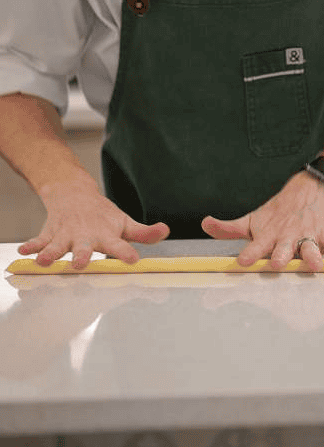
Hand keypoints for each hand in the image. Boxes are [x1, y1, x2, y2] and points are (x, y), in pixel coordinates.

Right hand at [18, 177, 169, 268]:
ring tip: (45, 261)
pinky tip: (24, 253)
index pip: (119, 246)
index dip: (126, 252)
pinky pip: (38, 241)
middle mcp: (86, 237)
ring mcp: (66, 235)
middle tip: (80, 263)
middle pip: (84, 248)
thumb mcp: (126, 224)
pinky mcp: (50, 234)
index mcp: (107, 236)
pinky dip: (31, 246)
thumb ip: (145, 233)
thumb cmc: (104, 216)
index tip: (133, 260)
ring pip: (57, 246)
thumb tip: (165, 230)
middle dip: (82, 256)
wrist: (75, 194)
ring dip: (51, 253)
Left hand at [201, 172, 323, 271]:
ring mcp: (306, 236)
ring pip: (309, 248)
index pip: (256, 247)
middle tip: (277, 263)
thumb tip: (205, 224)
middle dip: (281, 256)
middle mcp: (286, 237)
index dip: (249, 254)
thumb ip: (229, 229)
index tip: (242, 262)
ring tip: (315, 264)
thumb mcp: (252, 220)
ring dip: (312, 256)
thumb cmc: (276, 214)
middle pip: (283, 249)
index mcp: (267, 236)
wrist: (307, 191)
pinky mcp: (323, 234)